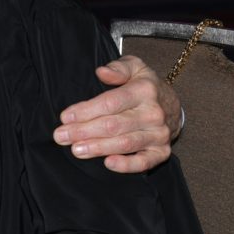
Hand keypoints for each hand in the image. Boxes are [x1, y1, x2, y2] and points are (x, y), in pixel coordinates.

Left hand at [53, 55, 180, 172]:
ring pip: (125, 143)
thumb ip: (118, 67)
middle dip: (83, 131)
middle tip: (61, 136)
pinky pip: (145, 162)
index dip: (86, 111)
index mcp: (143, 91)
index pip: (110, 102)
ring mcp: (158, 134)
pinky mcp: (162, 152)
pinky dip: (127, 166)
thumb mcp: (135, 67)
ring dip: (98, 148)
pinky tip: (108, 164)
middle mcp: (153, 113)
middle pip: (114, 125)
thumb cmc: (145, 86)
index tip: (64, 117)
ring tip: (76, 149)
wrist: (173, 106)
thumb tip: (101, 72)